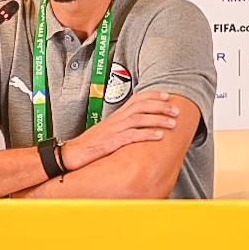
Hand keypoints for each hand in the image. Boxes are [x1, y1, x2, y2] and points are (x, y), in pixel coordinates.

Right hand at [60, 90, 178, 170]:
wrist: (72, 154)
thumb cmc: (92, 143)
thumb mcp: (109, 130)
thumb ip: (124, 124)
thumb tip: (142, 123)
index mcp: (117, 115)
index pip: (137, 98)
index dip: (154, 95)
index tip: (168, 96)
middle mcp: (117, 119)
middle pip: (142, 106)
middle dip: (161, 106)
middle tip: (177, 110)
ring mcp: (114, 130)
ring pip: (140, 119)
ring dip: (159, 119)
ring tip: (173, 123)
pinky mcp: (112, 143)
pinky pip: (132, 136)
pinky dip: (147, 134)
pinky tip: (159, 136)